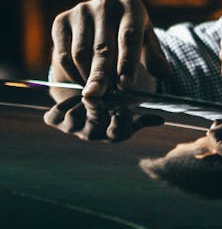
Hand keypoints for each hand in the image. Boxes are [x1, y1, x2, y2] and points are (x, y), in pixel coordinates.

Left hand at [43, 87, 163, 142]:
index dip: (121, 122)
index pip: (119, 132)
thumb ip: (143, 118)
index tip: (124, 109)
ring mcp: (74, 128)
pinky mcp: (56, 121)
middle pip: (95, 124)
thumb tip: (160, 120)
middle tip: (96, 96)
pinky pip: (54, 116)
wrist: (84, 102)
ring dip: (78, 106)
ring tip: (83, 94)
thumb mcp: (129, 111)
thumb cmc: (113, 106)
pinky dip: (60, 107)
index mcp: (113, 133)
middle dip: (96, 109)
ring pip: (74, 119)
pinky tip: (70, 97)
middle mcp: (93, 134)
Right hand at [51, 0, 170, 98]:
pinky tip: (82, 84)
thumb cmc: (131, 39)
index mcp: (132, 6)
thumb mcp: (148, 46)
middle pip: (102, 47)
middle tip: (101, 97)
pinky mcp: (61, 21)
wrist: (104, 26)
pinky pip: (63, 54)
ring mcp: (81, 11)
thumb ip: (156, 59)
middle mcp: (106, 3)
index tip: (126, 85)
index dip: (127, 62)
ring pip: (80, 53)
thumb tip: (164, 73)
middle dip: (102, 76)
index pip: (129, 37)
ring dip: (87, 77)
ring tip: (96, 94)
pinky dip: (71, 74)